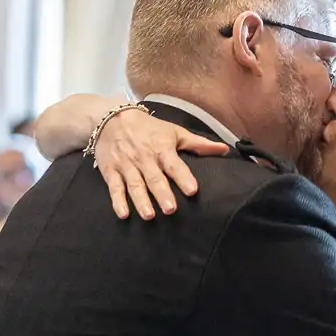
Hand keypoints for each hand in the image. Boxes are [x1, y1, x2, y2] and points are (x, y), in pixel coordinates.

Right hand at [93, 106, 230, 220]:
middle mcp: (144, 158)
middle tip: (170, 209)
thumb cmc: (149, 128)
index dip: (183, 177)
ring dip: (141, 201)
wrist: (112, 119)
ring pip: (135, 185)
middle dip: (162, 193)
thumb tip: (225, 150)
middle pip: (154, 178)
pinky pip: (114, 188)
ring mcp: (127, 166)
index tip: (192, 191)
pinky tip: (123, 214)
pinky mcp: (111, 172)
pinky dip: (118, 201)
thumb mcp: (174, 132)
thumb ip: (199, 144)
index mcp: (162, 149)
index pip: (174, 164)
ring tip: (149, 215)